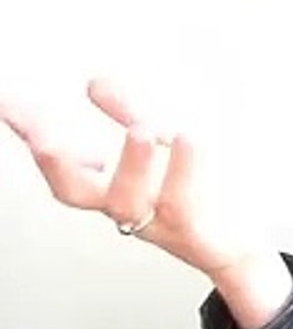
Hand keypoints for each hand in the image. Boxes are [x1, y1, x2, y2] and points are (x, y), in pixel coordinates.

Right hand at [0, 80, 291, 328]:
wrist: (234, 245)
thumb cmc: (194, 196)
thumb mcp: (159, 146)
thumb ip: (128, 112)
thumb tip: (95, 83)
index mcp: (107, 184)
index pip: (59, 158)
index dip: (30, 131)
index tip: (6, 100)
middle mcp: (123, 205)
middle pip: (75, 190)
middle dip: (55, 162)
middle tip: (43, 136)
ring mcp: (154, 220)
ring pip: (130, 200)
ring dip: (132, 163)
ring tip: (142, 128)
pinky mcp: (191, 230)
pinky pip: (182, 203)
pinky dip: (183, 170)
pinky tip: (187, 138)